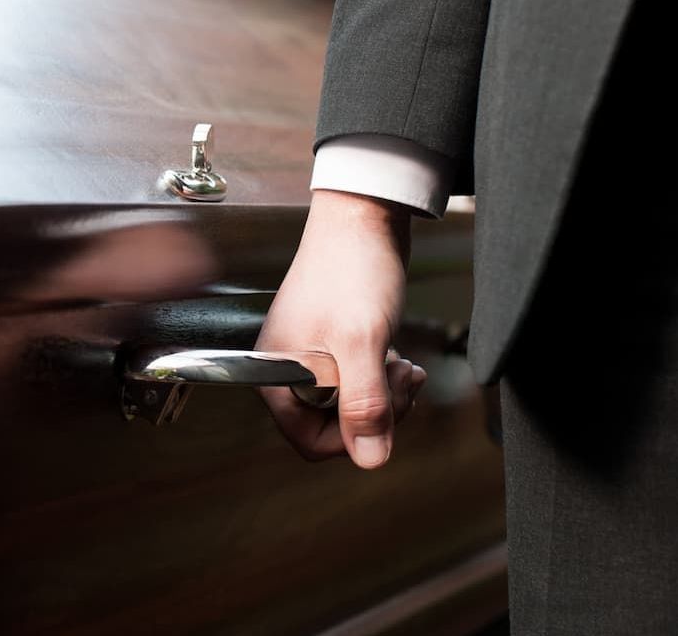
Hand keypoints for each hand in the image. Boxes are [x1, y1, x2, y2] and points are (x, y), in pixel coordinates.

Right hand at [257, 189, 425, 468]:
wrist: (363, 217)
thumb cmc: (351, 269)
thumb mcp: (361, 343)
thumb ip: (363, 404)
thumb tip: (370, 459)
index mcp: (277, 375)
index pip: (309, 442)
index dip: (351, 438)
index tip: (380, 411)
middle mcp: (288, 371)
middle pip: (334, 428)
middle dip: (375, 410)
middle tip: (397, 378)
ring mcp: (311, 358)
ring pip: (351, 406)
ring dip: (384, 393)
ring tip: (400, 363)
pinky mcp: (333, 345)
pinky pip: (359, 382)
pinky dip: (382, 376)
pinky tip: (396, 355)